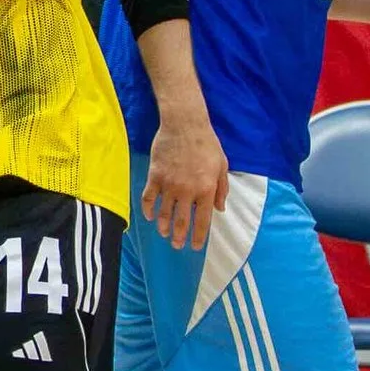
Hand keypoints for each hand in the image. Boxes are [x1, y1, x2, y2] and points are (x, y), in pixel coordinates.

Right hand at [140, 107, 226, 250]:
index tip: (195, 246)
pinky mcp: (155, 177)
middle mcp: (187, 191)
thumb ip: (222, 189)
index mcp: (206, 189)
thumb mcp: (222, 165)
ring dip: (163, 226)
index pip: (202, 221)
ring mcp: (169, 185)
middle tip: (176, 246)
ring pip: (163, 213)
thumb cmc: (207, 143)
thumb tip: (220, 209)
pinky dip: (147, 210)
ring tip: (164, 233)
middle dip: (179, 237)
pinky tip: (149, 216)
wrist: (184, 124)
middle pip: (180, 221)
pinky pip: (148, 198)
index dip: (198, 237)